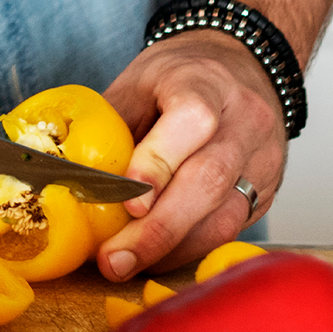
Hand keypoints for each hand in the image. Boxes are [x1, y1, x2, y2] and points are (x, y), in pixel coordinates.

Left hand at [96, 31, 287, 278]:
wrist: (241, 65)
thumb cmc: (180, 77)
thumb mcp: (137, 84)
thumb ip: (109, 127)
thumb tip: (66, 176)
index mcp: (206, 82)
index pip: (193, 120)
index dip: (159, 162)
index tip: (129, 201)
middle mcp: (245, 120)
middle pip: (208, 180)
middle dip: (156, 229)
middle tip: (113, 260)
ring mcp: (262, 158)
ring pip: (223, 216)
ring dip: (169, 250)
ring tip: (125, 265)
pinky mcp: (266, 191)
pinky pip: (229, 230)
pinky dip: (187, 250)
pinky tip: (155, 258)